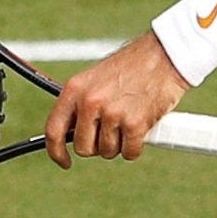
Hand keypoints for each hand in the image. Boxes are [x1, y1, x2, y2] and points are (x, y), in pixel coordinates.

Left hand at [42, 31, 190, 167]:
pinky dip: (136, 146)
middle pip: (83, 147)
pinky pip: (129, 152)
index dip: (56, 151)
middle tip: (111, 129)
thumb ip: (81, 105)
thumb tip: (71, 135)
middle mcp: (90, 102)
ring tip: (128, 119)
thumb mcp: (95, 79)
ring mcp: (112, 113)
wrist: (163, 56)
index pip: (53, 130)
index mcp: (75, 89)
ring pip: (108, 151)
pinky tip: (141, 126)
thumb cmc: (131, 68)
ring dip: (119, 143)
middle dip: (97, 145)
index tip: (64, 161)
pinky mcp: (135, 124)